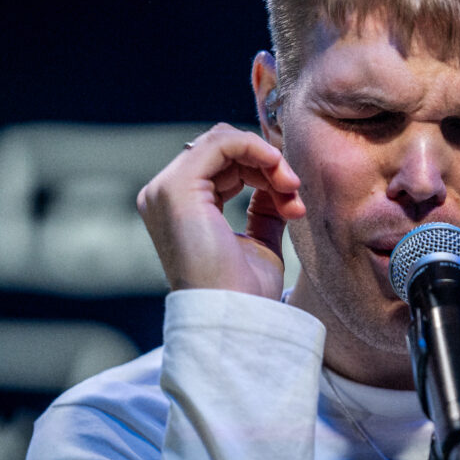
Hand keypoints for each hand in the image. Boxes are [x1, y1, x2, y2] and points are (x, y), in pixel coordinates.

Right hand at [137, 123, 304, 298]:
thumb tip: (277, 181)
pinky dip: (257, 150)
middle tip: (295, 193)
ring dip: (268, 160)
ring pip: (224, 141)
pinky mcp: (177, 189)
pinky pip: (222, 143)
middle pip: (224, 150)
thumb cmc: (247, 293)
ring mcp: (165, 191)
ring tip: (292, 192)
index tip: (295, 200)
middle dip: (268, 165)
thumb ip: (263, 209)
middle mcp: (164, 195)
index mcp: (180, 208)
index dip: (264, 170)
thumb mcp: (260, 241)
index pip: (222, 163)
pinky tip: (280, 174)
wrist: (236, 318)